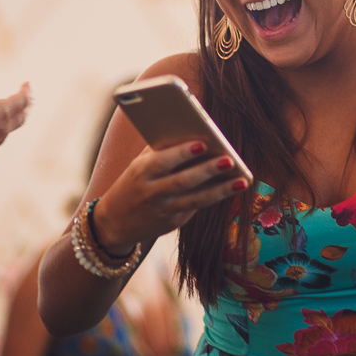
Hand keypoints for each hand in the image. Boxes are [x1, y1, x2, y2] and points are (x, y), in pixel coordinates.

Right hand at [0, 51, 30, 171]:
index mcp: (1, 113)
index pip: (20, 100)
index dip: (26, 91)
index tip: (28, 84)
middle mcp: (2, 129)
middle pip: (20, 117)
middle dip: (26, 108)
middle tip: (30, 102)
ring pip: (6, 133)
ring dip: (10, 124)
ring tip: (7, 120)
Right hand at [92, 141, 247, 253]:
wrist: (113, 222)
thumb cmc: (134, 181)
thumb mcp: (139, 165)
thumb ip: (162, 151)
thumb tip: (193, 132)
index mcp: (141, 172)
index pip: (163, 161)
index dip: (182, 153)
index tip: (203, 143)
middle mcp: (152, 192)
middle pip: (183, 181)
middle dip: (207, 171)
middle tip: (229, 160)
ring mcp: (163, 210)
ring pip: (195, 200)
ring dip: (220, 190)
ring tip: (241, 180)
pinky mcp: (173, 223)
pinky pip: (196, 208)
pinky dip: (215, 197)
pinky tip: (232, 188)